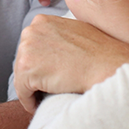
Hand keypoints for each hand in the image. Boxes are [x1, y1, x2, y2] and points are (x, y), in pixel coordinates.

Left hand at [13, 15, 128, 112]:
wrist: (106, 64)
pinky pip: (22, 91)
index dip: (37, 64)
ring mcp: (26, 49)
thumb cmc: (98, 52)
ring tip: (40, 100)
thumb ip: (57, 36)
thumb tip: (50, 49)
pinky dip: (28, 101)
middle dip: (32, 76)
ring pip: (21, 76)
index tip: (44, 76)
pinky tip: (37, 107)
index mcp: (40, 21)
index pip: (31, 47)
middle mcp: (30, 31)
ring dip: (30, 89)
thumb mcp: (74, 32)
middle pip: (23, 61)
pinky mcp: (26, 69)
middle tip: (42, 91)